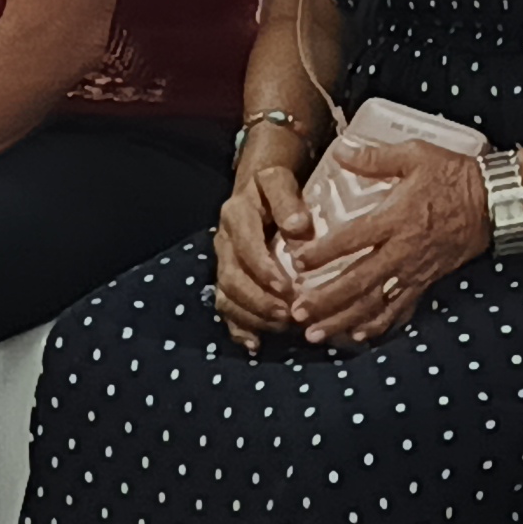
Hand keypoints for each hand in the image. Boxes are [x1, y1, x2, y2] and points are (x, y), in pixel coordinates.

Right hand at [212, 141, 313, 350]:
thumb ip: (288, 200)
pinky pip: (226, 305)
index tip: (288, 287)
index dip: (263, 269)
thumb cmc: (277, 185)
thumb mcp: (280, 180)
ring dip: (252, 315)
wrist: (259, 186)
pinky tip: (255, 343)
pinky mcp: (228, 277)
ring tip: (280, 326)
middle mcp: (224, 240)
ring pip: (226, 294)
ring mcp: (223, 261)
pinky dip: (239, 327)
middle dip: (258, 300)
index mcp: (236, 214)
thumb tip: (299, 226)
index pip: (245, 245)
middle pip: (231, 277)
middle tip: (287, 315)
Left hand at [283, 134, 483, 345]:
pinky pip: (401, 309)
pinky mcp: (427, 280)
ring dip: (343, 320)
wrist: (494, 201)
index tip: (297, 261)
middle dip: (325, 300)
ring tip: (315, 333)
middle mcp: (402, 250)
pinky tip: (358, 335)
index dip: (322, 253)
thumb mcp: (414, 154)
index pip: (350, 240)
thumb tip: (340, 151)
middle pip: (357, 282)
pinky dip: (378, 325)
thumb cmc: (454, 175)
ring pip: (374, 303)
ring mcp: (414, 270)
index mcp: (395, 218)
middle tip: (297, 311)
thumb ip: (375, 156)